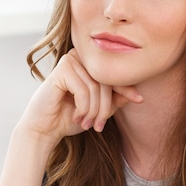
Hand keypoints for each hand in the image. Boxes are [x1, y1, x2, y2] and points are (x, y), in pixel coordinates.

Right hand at [19, 49, 142, 145]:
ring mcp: (71, 60)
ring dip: (94, 111)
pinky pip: (84, 90)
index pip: (114, 74)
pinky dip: (83, 107)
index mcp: (90, 64)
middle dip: (105, 108)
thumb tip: (138, 95)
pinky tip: (76, 116)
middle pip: (107, 81)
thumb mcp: (98, 110)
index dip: (127, 88)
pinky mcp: (62, 68)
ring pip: (96, 87)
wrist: (45, 128)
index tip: (140, 100)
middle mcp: (81, 57)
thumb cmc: (70, 117)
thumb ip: (115, 100)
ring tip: (87, 123)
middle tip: (99, 126)